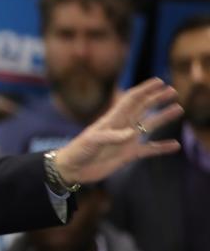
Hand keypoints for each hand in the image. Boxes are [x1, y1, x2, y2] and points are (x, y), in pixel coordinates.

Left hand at [54, 78, 181, 184]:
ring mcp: (126, 140)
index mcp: (113, 119)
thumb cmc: (78, 151)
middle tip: (173, 91)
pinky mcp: (128, 155)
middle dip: (157, 99)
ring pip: (149, 126)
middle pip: (143, 108)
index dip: (144, 89)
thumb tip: (131, 134)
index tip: (159, 82)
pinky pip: (149, 149)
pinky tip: (175, 146)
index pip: (131, 100)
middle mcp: (122, 127)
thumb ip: (110, 136)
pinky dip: (162, 147)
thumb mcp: (92, 141)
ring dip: (163, 118)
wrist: (73, 169)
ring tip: (178, 109)